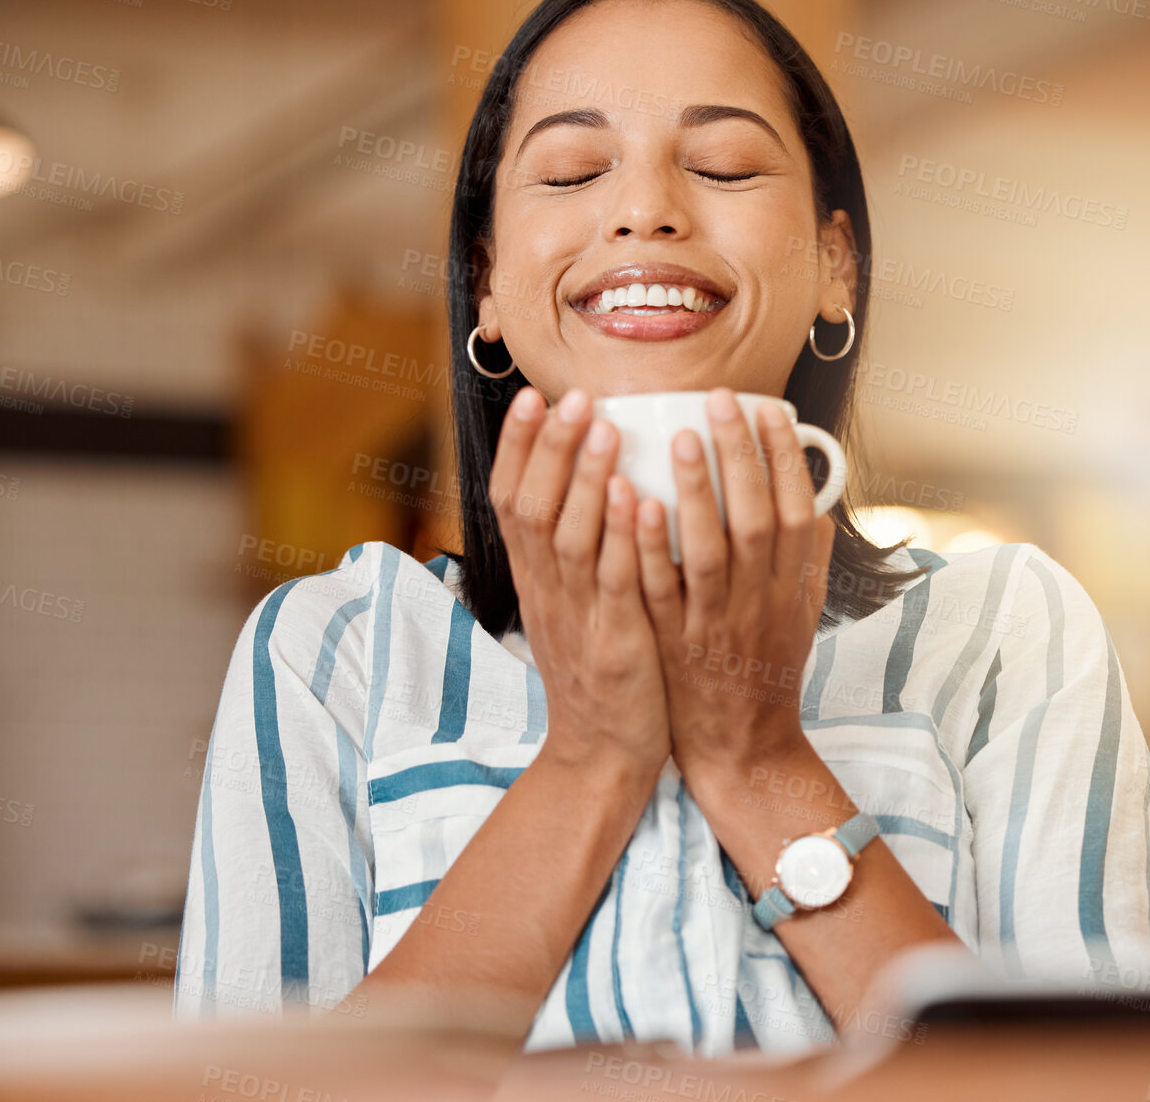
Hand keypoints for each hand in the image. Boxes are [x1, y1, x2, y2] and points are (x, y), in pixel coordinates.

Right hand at [489, 385, 669, 778]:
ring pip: (570, 537)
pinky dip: (624, 538)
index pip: (510, 500)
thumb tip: (602, 479)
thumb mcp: (577, 602)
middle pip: (532, 507)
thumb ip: (582, 546)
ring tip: (604, 427)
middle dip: (551, 447)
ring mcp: (578, 618)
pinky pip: (616, 584)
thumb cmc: (603, 667)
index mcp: (536, 578)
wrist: (602, 754)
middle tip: (572, 396)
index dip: (519, 447)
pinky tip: (639, 499)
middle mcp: (547, 591)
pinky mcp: (615, 644)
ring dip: (585, 479)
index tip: (533, 396)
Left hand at [633, 387, 835, 787]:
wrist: (741, 747)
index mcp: (791, 588)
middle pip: (754, 519)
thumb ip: (808, 557)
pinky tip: (637, 503)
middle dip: (738, 455)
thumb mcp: (803, 613)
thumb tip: (816, 498)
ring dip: (695, 491)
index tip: (769, 410)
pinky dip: (649, 546)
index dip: (785, 459)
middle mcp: (758, 602)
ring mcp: (714, 624)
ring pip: (708, 550)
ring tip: (676, 435)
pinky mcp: (673, 643)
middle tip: (718, 401)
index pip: (797, 510)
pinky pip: (659, 591)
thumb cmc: (768, 668)